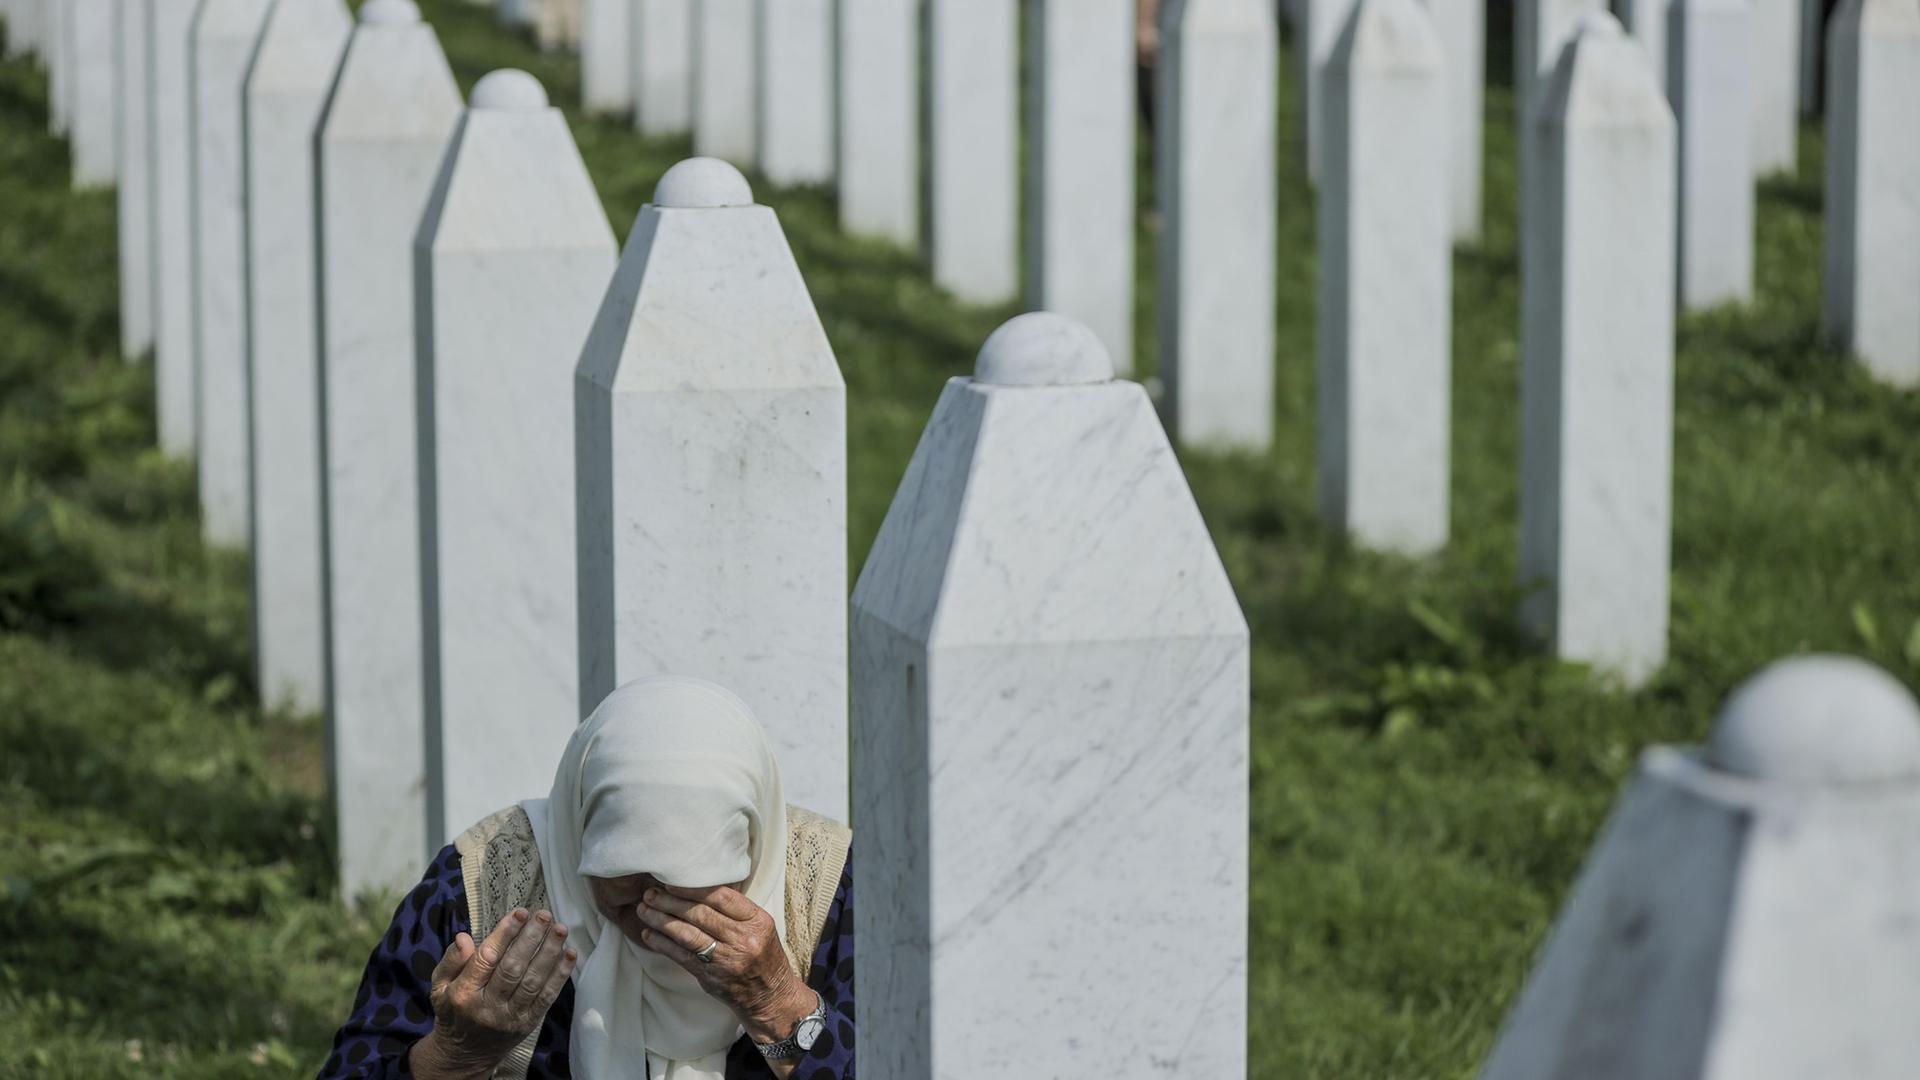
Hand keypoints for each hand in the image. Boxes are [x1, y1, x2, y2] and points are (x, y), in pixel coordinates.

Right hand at [413, 909, 576, 1077]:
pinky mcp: (527, 1023)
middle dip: (531, 938)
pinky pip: (546, 997)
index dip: (505, 933)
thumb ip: (451, 961)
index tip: (520, 912)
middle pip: (512, 968)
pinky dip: (560, 974)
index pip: (486, 958)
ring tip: (560, 928)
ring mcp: (509, 1017)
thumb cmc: (454, 1010)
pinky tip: (570, 953)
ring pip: (533, 981)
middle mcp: (486, 1007)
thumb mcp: (440, 986)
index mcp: (463, 994)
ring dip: (549, 952)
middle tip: (544, 915)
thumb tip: (463, 937)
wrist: (465, 1054)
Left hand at [635, 885, 814, 1043]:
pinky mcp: (711, 977)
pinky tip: (648, 934)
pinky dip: (662, 944)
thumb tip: (697, 887)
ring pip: (687, 935)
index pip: (723, 897)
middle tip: (650, 893)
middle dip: (670, 902)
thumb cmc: (762, 955)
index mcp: (757, 921)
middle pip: (701, 914)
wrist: (770, 995)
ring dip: (661, 921)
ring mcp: (726, 960)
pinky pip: (681, 956)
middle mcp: (743, 939)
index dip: (693, 888)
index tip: (671, 882)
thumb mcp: (759, 927)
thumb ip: (735, 910)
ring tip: (644, 910)